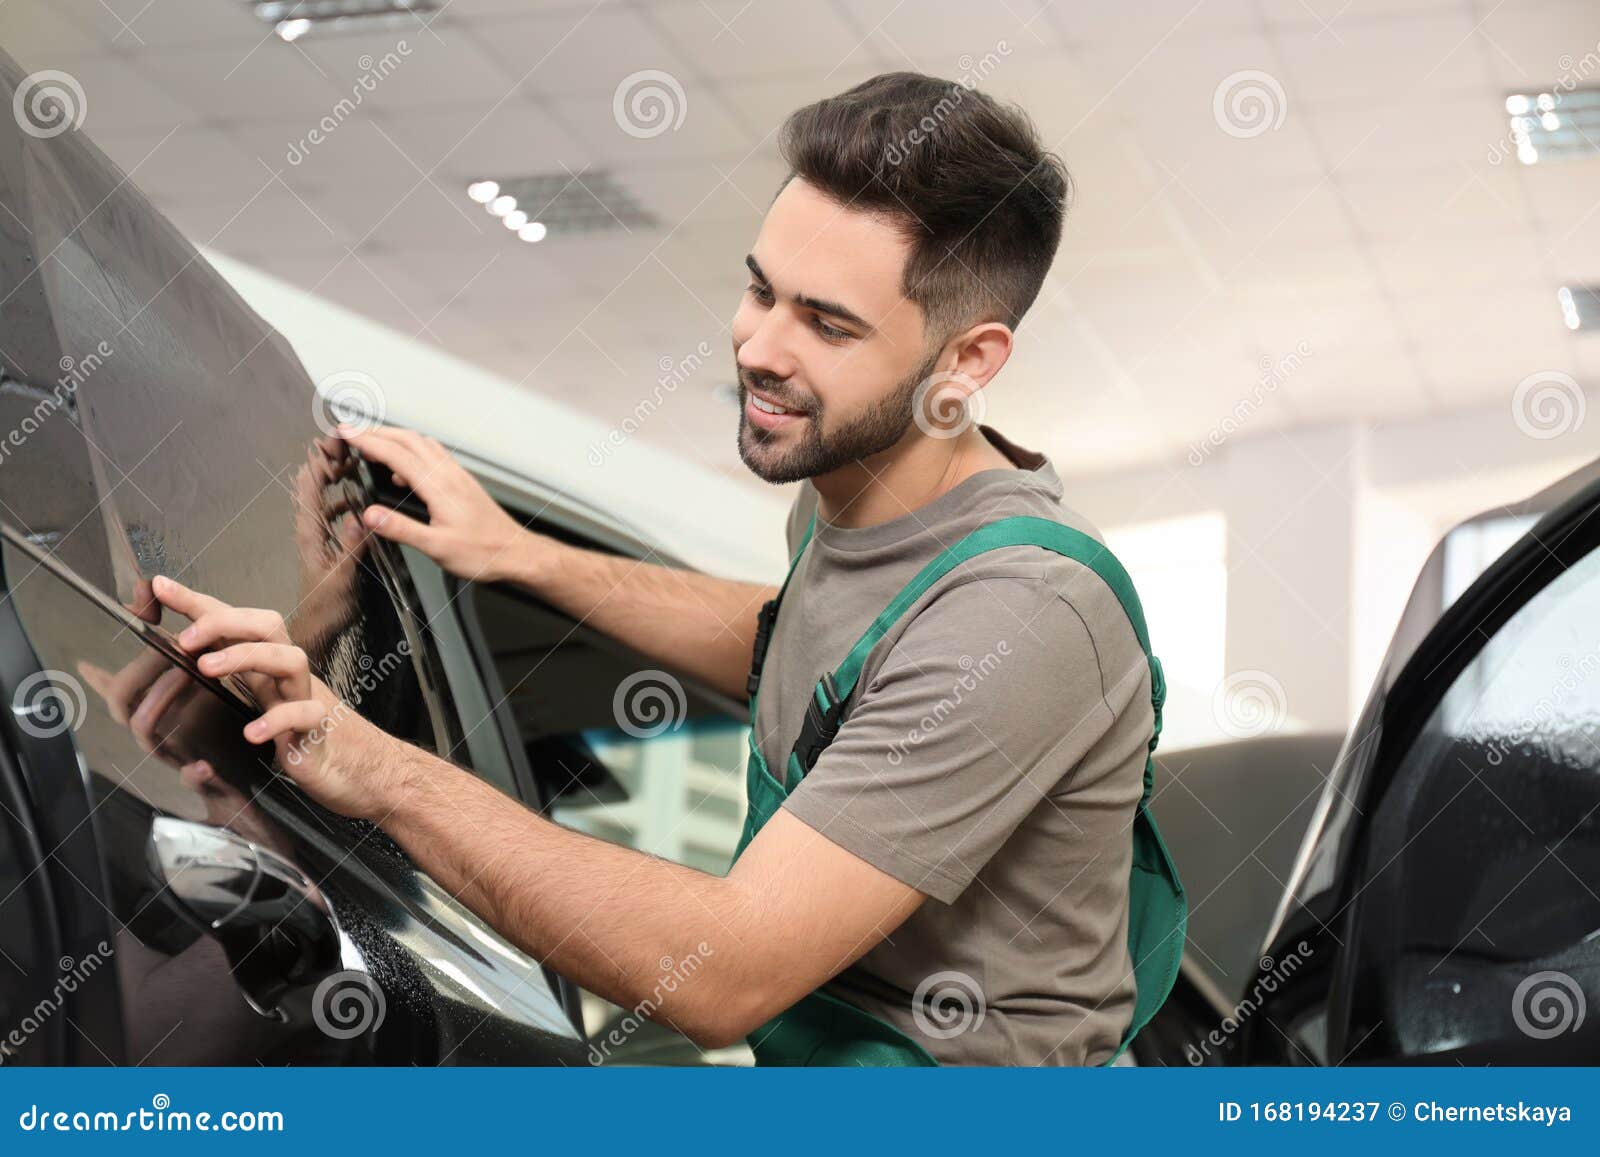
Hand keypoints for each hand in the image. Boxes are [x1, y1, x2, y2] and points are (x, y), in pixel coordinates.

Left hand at [151, 575, 407, 821]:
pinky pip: (303, 714)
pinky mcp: (319, 731)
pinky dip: (275, 719)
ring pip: (288, 659)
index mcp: (270, 668)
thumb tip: (187, 671)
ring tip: (208, 668)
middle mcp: (289, 676)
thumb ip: (234, 688)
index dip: (198, 602)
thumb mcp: (265, 707)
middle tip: (185, 638)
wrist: (367, 772)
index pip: (236, 623)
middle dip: (223, 622)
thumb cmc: (311, 738)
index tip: (160, 586)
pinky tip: (250, 732)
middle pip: (267, 626)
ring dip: (245, 656)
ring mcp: (308, 698)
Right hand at [338, 424, 529, 582]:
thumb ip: (402, 529)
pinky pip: (434, 456)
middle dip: (377, 432)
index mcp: (439, 487)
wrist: (516, 553)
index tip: (345, 432)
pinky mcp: (463, 482)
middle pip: (408, 440)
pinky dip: (413, 453)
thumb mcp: (437, 548)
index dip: (368, 441)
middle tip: (352, 432)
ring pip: (422, 445)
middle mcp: (449, 475)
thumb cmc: (483, 553)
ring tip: (373, 444)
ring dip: (395, 439)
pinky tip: (405, 472)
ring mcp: (457, 476)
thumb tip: (370, 515)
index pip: (396, 454)